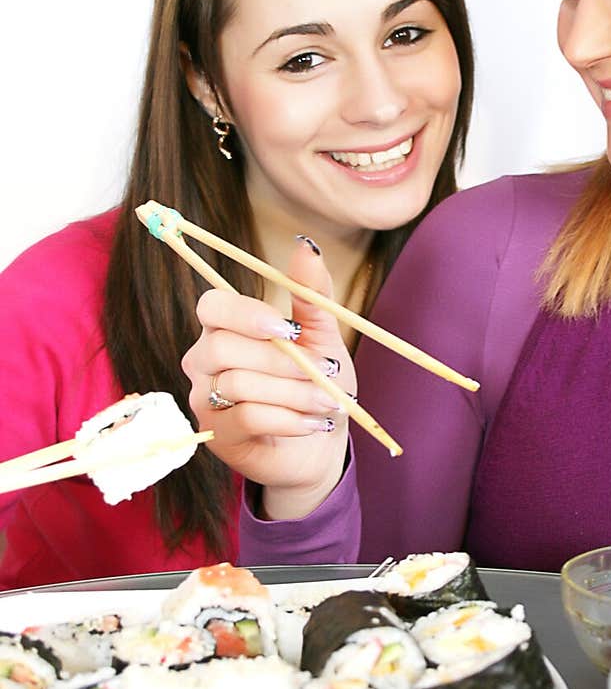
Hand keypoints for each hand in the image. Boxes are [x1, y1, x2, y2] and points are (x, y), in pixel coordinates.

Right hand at [181, 239, 354, 517]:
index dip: (245, 314)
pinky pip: (247, 418)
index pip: (211, 306)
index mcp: (225, 328)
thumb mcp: (320, 336)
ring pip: (238, 384)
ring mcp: (205, 399)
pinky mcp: (218, 436)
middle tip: (324, 370)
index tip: (287, 328)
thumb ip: (310, 294)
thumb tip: (305, 245)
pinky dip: (289, 419)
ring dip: (294, 392)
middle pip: (222, 348)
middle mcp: (204, 361)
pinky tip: (315, 423)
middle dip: (281, 361)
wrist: (321, 444)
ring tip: (329, 401)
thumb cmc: (315, 384)